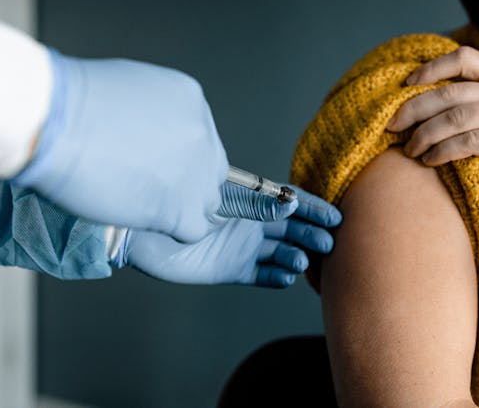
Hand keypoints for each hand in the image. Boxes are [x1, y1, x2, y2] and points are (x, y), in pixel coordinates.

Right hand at [14, 51, 227, 242]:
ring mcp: (197, 171)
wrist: (53, 122)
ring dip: (177, 208)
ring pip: (205, 202)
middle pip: (210, 171)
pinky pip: (194, 229)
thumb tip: (144, 133)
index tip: (152, 166)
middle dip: (184, 183)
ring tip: (139, 204)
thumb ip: (149, 113)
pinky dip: (171, 230)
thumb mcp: (127, 88)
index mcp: (190, 101)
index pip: (199, 141)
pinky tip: (143, 219)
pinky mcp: (183, 206)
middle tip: (148, 188)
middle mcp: (202, 134)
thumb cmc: (69, 102)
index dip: (177, 159)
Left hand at [119, 186, 341, 287]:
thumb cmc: (178, 207)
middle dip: (312, 234)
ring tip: (301, 263)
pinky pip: (261, 275)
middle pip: (292, 228)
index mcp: (250, 200)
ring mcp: (242, 246)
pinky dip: (275, 277)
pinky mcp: (231, 269)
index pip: (290, 202)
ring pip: (280, 252)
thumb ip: (255, 205)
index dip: (314, 209)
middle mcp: (251, 223)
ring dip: (295, 257)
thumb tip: (291, 204)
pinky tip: (287, 279)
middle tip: (329, 244)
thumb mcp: (219, 202)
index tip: (336, 216)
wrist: (142, 232)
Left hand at [387, 46, 478, 246]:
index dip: (430, 68)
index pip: (463, 57)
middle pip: (449, 91)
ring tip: (408, 149)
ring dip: (424, 134)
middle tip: (390, 125)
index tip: (405, 87)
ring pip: (455, 118)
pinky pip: (470, 143)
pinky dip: (443, 151)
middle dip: (413, 108)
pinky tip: (430, 160)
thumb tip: (446, 106)